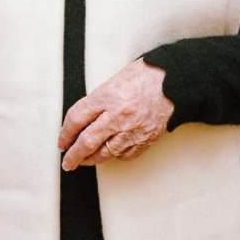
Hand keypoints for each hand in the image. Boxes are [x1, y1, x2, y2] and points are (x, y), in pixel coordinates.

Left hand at [60, 59, 174, 169]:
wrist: (176, 82)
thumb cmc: (147, 76)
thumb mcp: (115, 80)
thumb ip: (98, 100)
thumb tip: (82, 119)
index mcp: (107, 96)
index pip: (77, 119)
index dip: (65, 133)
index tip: (62, 141)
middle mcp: (118, 115)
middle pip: (87, 141)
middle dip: (74, 155)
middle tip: (67, 162)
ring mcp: (133, 129)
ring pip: (105, 153)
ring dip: (91, 160)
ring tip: (84, 161)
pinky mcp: (146, 139)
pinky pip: (125, 154)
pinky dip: (114, 156)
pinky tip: (109, 154)